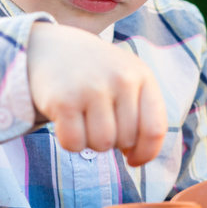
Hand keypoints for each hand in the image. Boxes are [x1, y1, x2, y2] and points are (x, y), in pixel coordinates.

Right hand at [27, 23, 167, 165]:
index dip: (146, 153)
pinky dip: (69, 142)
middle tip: (99, 123)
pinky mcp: (64, 100)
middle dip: (113, 142)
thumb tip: (137, 157)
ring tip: (84, 120)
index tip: (134, 159)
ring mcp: (92, 89)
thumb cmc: (96, 73)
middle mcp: (121, 79)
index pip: (154, 129)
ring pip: (102, 145)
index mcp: (142, 75)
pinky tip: (67, 122)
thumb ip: (142, 114)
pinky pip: (74, 144)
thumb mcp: (127, 79)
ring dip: (91, 143)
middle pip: (126, 140)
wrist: (52, 48)